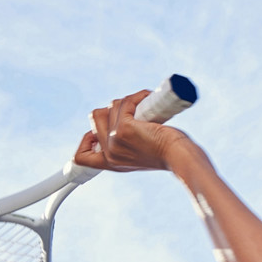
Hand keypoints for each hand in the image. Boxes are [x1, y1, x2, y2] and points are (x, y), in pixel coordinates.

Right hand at [72, 90, 186, 172]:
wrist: (181, 158)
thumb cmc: (169, 154)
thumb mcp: (140, 154)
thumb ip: (125, 144)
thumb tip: (118, 115)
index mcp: (111, 163)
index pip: (81, 157)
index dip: (85, 140)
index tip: (99, 132)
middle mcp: (109, 153)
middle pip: (96, 117)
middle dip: (115, 109)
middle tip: (134, 113)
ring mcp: (114, 140)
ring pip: (111, 107)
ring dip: (128, 102)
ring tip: (145, 107)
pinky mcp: (124, 128)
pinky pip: (125, 102)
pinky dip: (137, 97)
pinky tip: (148, 99)